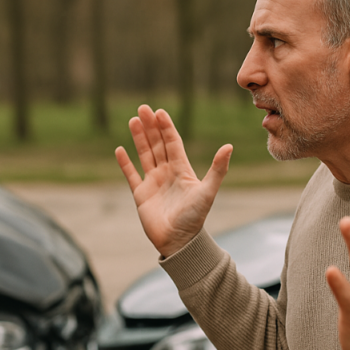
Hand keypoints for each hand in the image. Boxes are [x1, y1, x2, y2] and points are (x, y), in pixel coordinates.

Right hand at [115, 105, 232, 256]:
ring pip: (144, 155)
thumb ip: (218, 169)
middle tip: (142, 108)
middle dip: (150, 126)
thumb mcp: (208, 191)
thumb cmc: (195, 218)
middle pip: (157, 144)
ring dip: (139, 138)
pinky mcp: (141, 195)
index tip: (160, 112)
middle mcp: (167, 173)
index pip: (173, 143)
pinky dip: (125, 163)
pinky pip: (131, 175)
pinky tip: (120, 149)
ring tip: (133, 120)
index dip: (166, 127)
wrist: (179, 242)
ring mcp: (153, 183)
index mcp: (182, 170)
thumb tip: (229, 146)